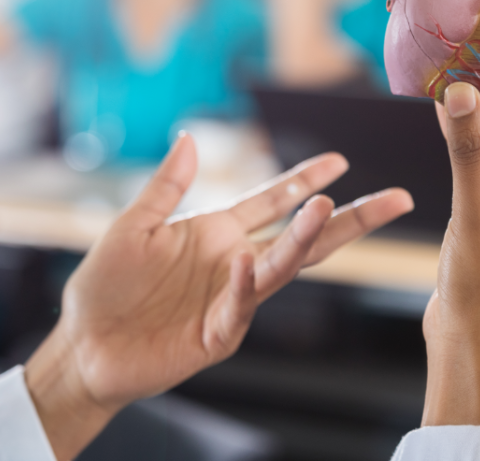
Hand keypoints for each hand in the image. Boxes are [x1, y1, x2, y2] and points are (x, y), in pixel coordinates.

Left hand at [25, 134, 413, 459]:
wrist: (83, 342)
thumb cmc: (106, 284)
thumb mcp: (134, 225)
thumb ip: (166, 186)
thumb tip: (189, 137)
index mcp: (218, 232)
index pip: (272, 201)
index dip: (304, 180)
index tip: (340, 160)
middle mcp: (235, 262)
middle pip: (301, 236)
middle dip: (348, 218)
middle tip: (396, 198)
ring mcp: (231, 299)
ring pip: (281, 267)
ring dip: (305, 240)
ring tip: (327, 210)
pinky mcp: (217, 334)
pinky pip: (238, 306)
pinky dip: (244, 286)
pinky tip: (246, 262)